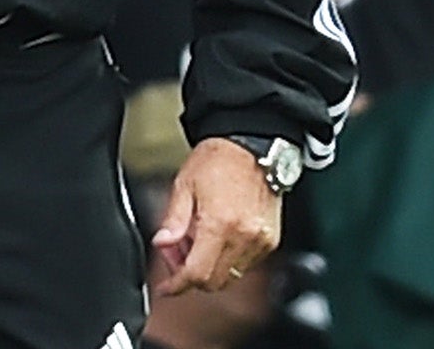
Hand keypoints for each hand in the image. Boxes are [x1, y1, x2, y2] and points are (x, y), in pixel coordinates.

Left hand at [151, 137, 281, 295]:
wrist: (252, 146)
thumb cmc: (218, 160)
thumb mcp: (183, 185)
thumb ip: (173, 220)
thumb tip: (163, 244)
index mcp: (220, 224)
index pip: (198, 273)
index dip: (177, 284)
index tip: (167, 288)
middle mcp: (244, 238)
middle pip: (215, 281)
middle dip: (191, 275)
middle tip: (176, 252)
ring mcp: (261, 242)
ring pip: (231, 276)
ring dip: (210, 268)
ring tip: (196, 239)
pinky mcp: (270, 241)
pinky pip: (245, 265)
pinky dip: (227, 260)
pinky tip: (215, 237)